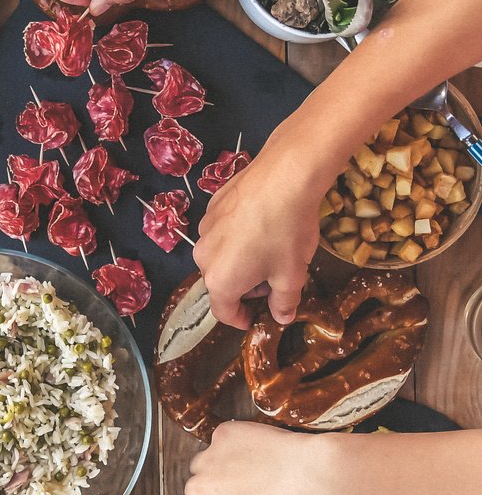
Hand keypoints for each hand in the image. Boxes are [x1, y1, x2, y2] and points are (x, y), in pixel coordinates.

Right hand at [185, 421, 332, 494]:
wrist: (308, 482)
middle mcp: (196, 491)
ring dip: (224, 465)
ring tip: (257, 471)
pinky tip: (263, 453)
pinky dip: (240, 443)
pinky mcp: (223, 434)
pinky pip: (228, 439)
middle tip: (251, 490)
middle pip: (202, 488)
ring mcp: (208, 459)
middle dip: (219, 489)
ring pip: (209, 461)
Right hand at [195, 133, 322, 328]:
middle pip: (221, 281)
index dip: (241, 319)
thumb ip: (285, 302)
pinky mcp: (212, 205)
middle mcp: (203, 256)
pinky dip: (237, 236)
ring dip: (239, 260)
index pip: (224, 312)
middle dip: (244, 287)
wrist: (284, 176)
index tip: (255, 318)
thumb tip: (282, 317)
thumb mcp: (292, 275)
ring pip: (220, 255)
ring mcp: (205, 228)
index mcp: (220, 280)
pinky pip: (222, 231)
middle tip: (273, 279)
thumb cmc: (287, 232)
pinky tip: (261, 224)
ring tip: (268, 248)